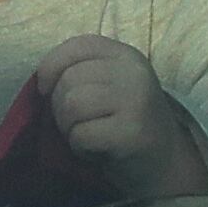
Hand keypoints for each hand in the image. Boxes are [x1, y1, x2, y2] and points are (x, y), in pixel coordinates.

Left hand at [34, 35, 207, 194]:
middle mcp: (134, 72)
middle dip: (61, 108)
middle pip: (68, 80)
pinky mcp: (131, 132)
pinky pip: (81, 135)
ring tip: (88, 135)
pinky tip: (97, 150)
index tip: (46, 89)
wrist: (165, 160)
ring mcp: (136, 100)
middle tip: (80, 124)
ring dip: (70, 128)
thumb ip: (81, 72)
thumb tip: (41, 81)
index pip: (76, 46)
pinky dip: (80, 148)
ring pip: (72, 105)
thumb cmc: (126, 121)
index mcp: (126, 55)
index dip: (51, 67)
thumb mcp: (110, 84)